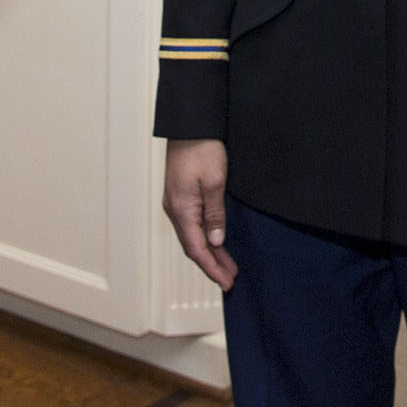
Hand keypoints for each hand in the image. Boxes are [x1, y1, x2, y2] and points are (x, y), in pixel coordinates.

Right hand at [162, 139, 237, 290]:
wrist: (189, 124)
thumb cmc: (202, 149)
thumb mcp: (214, 182)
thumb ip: (215, 214)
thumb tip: (215, 242)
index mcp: (182, 210)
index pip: (197, 250)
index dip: (212, 268)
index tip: (227, 282)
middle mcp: (175, 210)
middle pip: (193, 246)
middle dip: (212, 265)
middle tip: (230, 279)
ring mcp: (176, 203)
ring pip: (193, 236)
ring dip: (209, 252)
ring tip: (227, 266)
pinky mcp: (181, 195)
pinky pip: (192, 225)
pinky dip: (204, 238)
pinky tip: (215, 241)